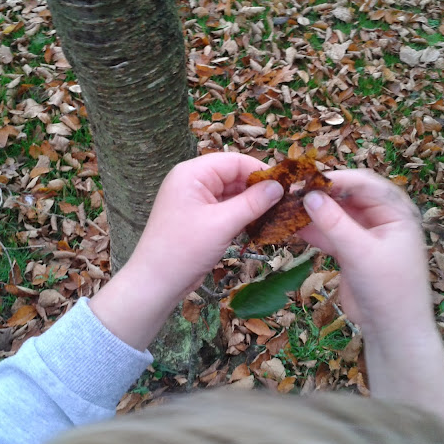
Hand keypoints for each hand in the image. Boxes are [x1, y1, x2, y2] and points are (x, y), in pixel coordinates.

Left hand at [128, 152, 282, 302]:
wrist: (156, 283)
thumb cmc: (184, 249)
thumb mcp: (222, 223)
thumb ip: (252, 202)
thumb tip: (279, 187)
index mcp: (192, 173)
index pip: (234, 161)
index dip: (260, 171)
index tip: (287, 184)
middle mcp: (193, 181)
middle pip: (233, 176)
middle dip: (258, 189)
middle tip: (286, 202)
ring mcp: (195, 201)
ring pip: (232, 194)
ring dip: (252, 204)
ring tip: (278, 213)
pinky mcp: (199, 218)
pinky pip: (226, 209)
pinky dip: (242, 215)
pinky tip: (260, 224)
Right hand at [300, 169, 443, 429]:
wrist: (392, 330)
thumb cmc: (389, 289)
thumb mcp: (361, 252)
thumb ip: (334, 223)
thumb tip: (308, 196)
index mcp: (396, 211)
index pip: (364, 183)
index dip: (335, 179)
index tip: (304, 179)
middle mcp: (382, 217)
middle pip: (347, 196)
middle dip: (320, 194)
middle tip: (290, 191)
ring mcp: (365, 234)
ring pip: (335, 214)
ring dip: (313, 212)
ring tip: (284, 206)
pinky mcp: (351, 250)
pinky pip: (329, 232)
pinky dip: (312, 230)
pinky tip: (290, 227)